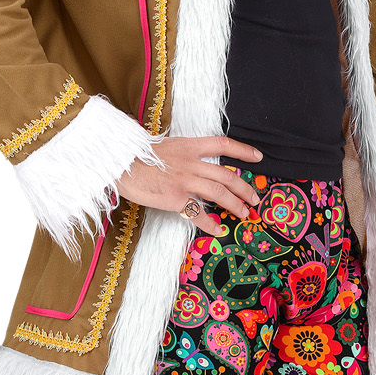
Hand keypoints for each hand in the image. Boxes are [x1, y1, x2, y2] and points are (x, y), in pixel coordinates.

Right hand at [117, 135, 264, 233]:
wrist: (117, 163)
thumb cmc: (133, 155)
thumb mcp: (162, 147)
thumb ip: (179, 154)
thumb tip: (188, 163)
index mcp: (188, 146)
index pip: (222, 144)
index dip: (243, 150)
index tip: (258, 157)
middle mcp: (191, 163)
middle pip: (227, 175)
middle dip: (245, 187)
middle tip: (255, 198)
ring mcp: (184, 180)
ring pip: (219, 193)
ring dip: (235, 205)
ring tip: (244, 214)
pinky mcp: (175, 198)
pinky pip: (198, 213)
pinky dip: (210, 224)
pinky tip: (218, 230)